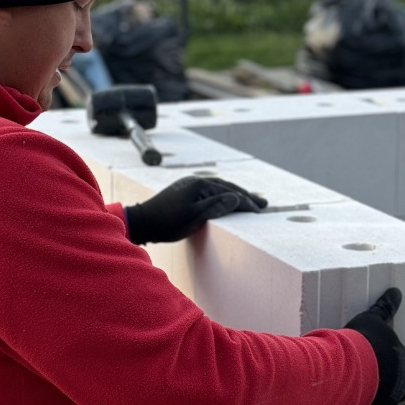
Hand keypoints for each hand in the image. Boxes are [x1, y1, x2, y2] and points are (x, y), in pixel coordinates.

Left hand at [125, 176, 266, 244]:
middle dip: (245, 195)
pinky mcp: (184, 192)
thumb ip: (216, 206)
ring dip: (235, 194)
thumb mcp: (193, 217)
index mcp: (200, 184)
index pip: (229, 192)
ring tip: (248, 201)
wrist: (142, 222)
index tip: (259, 211)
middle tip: (263, 203)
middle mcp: (196, 181)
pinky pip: (210, 191)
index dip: (246, 202)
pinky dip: (222, 195)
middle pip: (226, 187)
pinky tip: (224, 199)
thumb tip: (237, 197)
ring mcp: (189, 185)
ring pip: (218, 188)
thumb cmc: (167, 222)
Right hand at [344, 288, 404, 404]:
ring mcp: (387, 392)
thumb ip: (384, 308)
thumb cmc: (364, 339)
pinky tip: (360, 398)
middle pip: (404, 385)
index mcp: (402, 357)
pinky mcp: (373, 403)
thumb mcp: (372, 319)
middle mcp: (399, 377)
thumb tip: (396, 292)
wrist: (350, 363)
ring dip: (385, 394)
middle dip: (400, 385)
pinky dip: (369, 402)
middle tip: (392, 385)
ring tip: (373, 391)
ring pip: (391, 397)